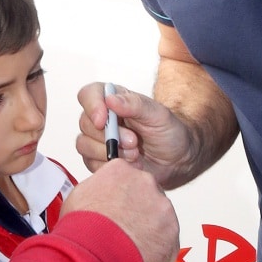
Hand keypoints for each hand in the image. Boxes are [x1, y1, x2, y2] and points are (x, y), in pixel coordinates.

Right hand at [59, 158, 179, 261]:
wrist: (93, 255)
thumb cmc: (82, 228)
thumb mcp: (79, 196)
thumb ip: (97, 189)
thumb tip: (100, 196)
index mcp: (122, 171)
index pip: (128, 177)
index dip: (123, 196)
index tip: (117, 208)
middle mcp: (146, 183)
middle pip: (147, 195)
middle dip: (139, 211)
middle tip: (124, 228)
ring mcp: (163, 207)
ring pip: (160, 218)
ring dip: (149, 230)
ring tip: (128, 245)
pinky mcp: (172, 231)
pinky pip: (167, 241)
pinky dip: (156, 250)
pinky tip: (138, 256)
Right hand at [76, 82, 193, 187]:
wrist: (177, 161)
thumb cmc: (169, 132)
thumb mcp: (158, 115)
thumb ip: (135, 105)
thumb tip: (110, 99)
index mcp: (114, 100)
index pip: (89, 94)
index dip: (92, 106)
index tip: (103, 121)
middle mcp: (103, 119)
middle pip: (85, 123)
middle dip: (109, 136)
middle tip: (134, 143)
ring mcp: (98, 141)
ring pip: (84, 145)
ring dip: (110, 152)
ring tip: (135, 154)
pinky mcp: (98, 160)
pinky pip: (90, 163)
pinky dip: (111, 166)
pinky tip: (130, 165)